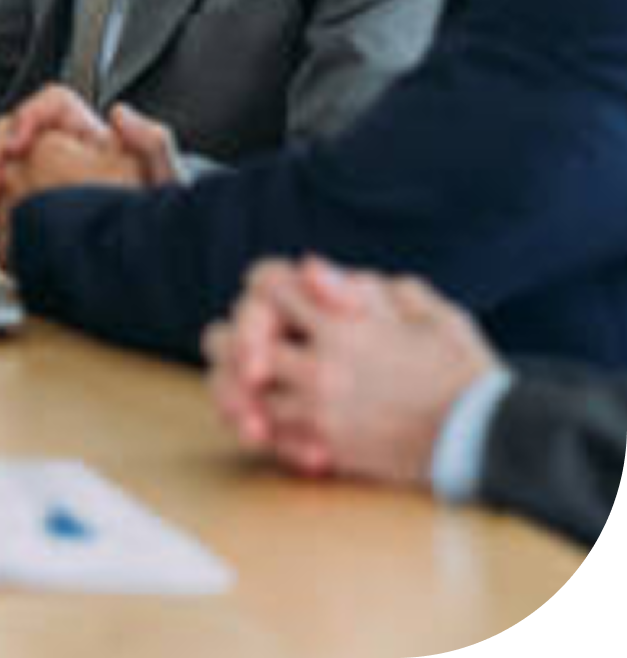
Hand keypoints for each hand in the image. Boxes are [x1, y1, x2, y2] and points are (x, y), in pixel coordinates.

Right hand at [0, 85, 174, 265]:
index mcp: (90, 140)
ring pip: (0, 179)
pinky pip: (4, 223)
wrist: (161, 268)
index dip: (28, 116)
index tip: (17, 145)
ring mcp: (47, 191)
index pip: (51, 106)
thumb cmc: (167, 223)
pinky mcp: (40, 225)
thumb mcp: (166, 181)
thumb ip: (151, 142)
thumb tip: (119, 113)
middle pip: (11, 139)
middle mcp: (64, 159)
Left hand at [203, 257, 496, 488]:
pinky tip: (275, 418)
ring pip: (244, 394)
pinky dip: (265, 426)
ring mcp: (320, 413)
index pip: (267, 288)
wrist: (488, 438)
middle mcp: (321, 369)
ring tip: (256, 380)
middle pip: (232, 343)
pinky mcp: (328, 450)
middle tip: (251, 343)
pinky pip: (270, 436)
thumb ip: (366, 287)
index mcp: (343, 327)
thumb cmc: (462, 369)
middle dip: (238, 336)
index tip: (279, 296)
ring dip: (244, 385)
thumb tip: (311, 270)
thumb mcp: (428, 311)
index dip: (268, 286)